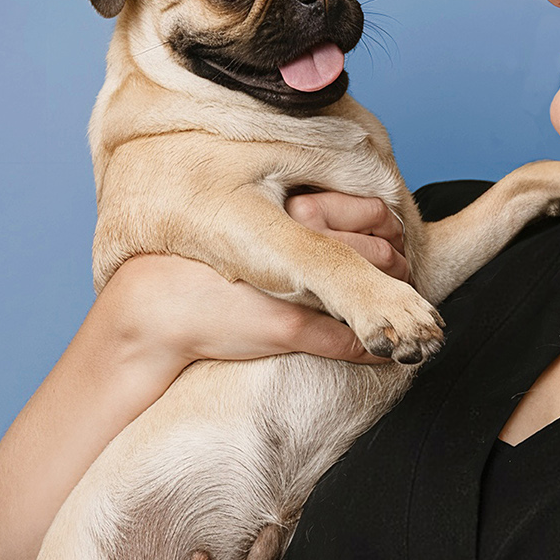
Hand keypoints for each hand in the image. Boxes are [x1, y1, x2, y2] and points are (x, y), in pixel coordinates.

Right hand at [96, 194, 412, 370]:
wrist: (156, 307)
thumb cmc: (207, 264)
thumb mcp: (256, 227)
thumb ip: (303, 220)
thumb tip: (351, 222)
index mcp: (294, 209)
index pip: (374, 212)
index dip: (397, 231)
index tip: (397, 242)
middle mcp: (299, 240)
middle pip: (384, 253)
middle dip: (403, 271)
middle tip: (403, 281)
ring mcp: (295, 286)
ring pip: (374, 296)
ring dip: (396, 312)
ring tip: (397, 316)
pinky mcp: (286, 326)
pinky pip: (349, 342)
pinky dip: (373, 349)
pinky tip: (381, 350)